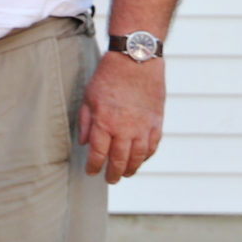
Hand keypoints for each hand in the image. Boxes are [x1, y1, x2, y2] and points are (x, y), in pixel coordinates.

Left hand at [80, 50, 164, 182]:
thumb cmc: (108, 77)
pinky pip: (153, 144)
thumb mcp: (88, 98)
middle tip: (110, 179)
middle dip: (113, 173)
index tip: (91, 172)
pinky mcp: (157, 121)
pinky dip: (147, 155)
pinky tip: (142, 159)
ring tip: (126, 174)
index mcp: (104, 123)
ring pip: (139, 156)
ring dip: (132, 168)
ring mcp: (143, 126)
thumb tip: (85, 143)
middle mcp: (125, 129)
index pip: (98, 154)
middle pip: (119, 160)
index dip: (94, 167)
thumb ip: (87, 122)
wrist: (136, 61)